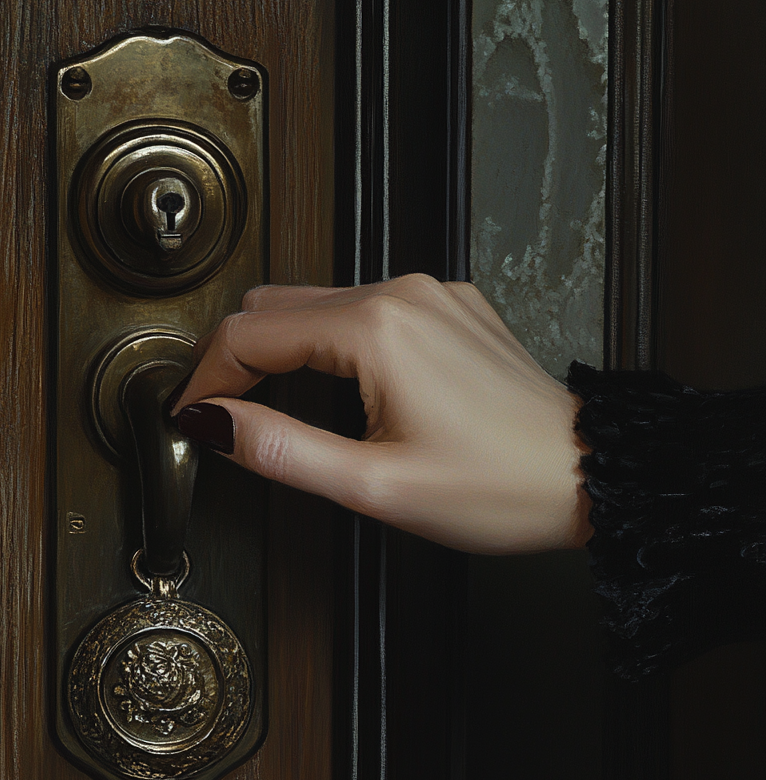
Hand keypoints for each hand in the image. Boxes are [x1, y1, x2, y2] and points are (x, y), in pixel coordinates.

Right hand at [170, 275, 592, 554]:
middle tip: (220, 409)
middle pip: (276, 303)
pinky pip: (365, 304)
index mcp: (376, 330)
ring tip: (268, 401)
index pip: (250, 333)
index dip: (207, 375)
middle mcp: (401, 293)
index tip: (192, 413)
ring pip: (317, 299)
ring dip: (281, 345)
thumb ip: (280, 449)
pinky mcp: (447, 303)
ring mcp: (428, 292)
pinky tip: (337, 382)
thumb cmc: (498, 487)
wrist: (588, 474)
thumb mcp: (374, 486)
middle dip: (236, 355)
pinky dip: (330, 337)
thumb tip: (213, 422)